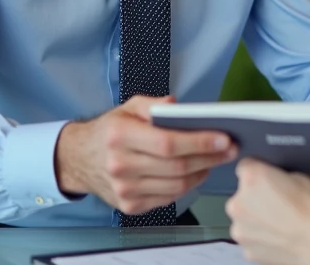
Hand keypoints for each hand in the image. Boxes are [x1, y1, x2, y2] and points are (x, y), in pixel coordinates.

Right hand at [54, 96, 237, 215]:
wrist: (79, 159)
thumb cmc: (109, 130)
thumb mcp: (128, 107)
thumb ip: (154, 105)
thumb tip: (179, 107)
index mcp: (119, 135)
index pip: (168, 143)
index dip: (199, 142)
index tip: (223, 138)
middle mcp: (120, 165)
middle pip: (176, 166)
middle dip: (209, 157)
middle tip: (230, 148)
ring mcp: (124, 189)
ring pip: (176, 186)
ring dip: (202, 172)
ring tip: (216, 159)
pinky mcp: (129, 205)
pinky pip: (168, 198)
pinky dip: (187, 186)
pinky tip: (195, 172)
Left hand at [226, 160, 309, 264]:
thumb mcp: (298, 176)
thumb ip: (276, 177)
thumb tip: (274, 182)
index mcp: (251, 177)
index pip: (245, 167)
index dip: (258, 173)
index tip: (265, 180)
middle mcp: (239, 202)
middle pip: (242, 195)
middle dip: (256, 199)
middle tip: (277, 204)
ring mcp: (240, 228)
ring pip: (245, 219)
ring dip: (256, 219)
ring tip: (281, 223)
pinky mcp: (247, 249)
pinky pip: (251, 239)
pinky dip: (261, 238)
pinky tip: (279, 236)